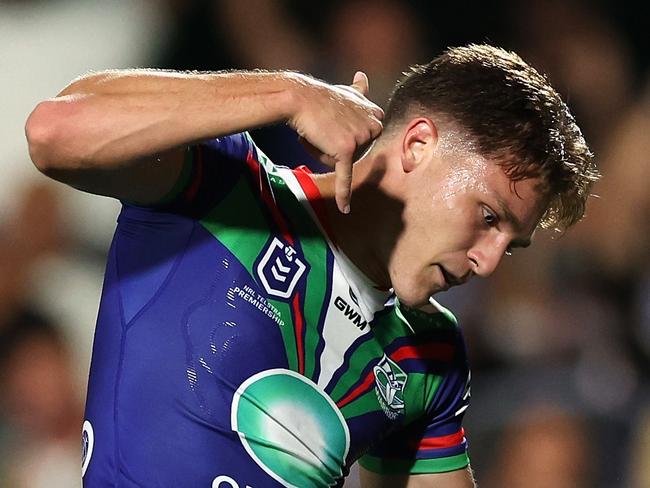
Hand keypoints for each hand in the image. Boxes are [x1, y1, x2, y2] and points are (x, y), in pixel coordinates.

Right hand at [288, 71, 383, 212]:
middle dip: (336, 147)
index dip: (347, 136)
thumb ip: (358, 91)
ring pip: (342, 161)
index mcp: (374, 113)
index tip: (335, 127)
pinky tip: (345, 209)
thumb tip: (362, 76)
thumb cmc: (318, 97)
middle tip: (322, 130)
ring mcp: (360, 138)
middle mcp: (371, 124)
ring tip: (315, 134)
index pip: (365, 138)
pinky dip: (344, 194)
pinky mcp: (346, 150)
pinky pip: (345, 176)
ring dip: (324, 153)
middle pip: (354, 152)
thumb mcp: (344, 91)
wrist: (299, 97)